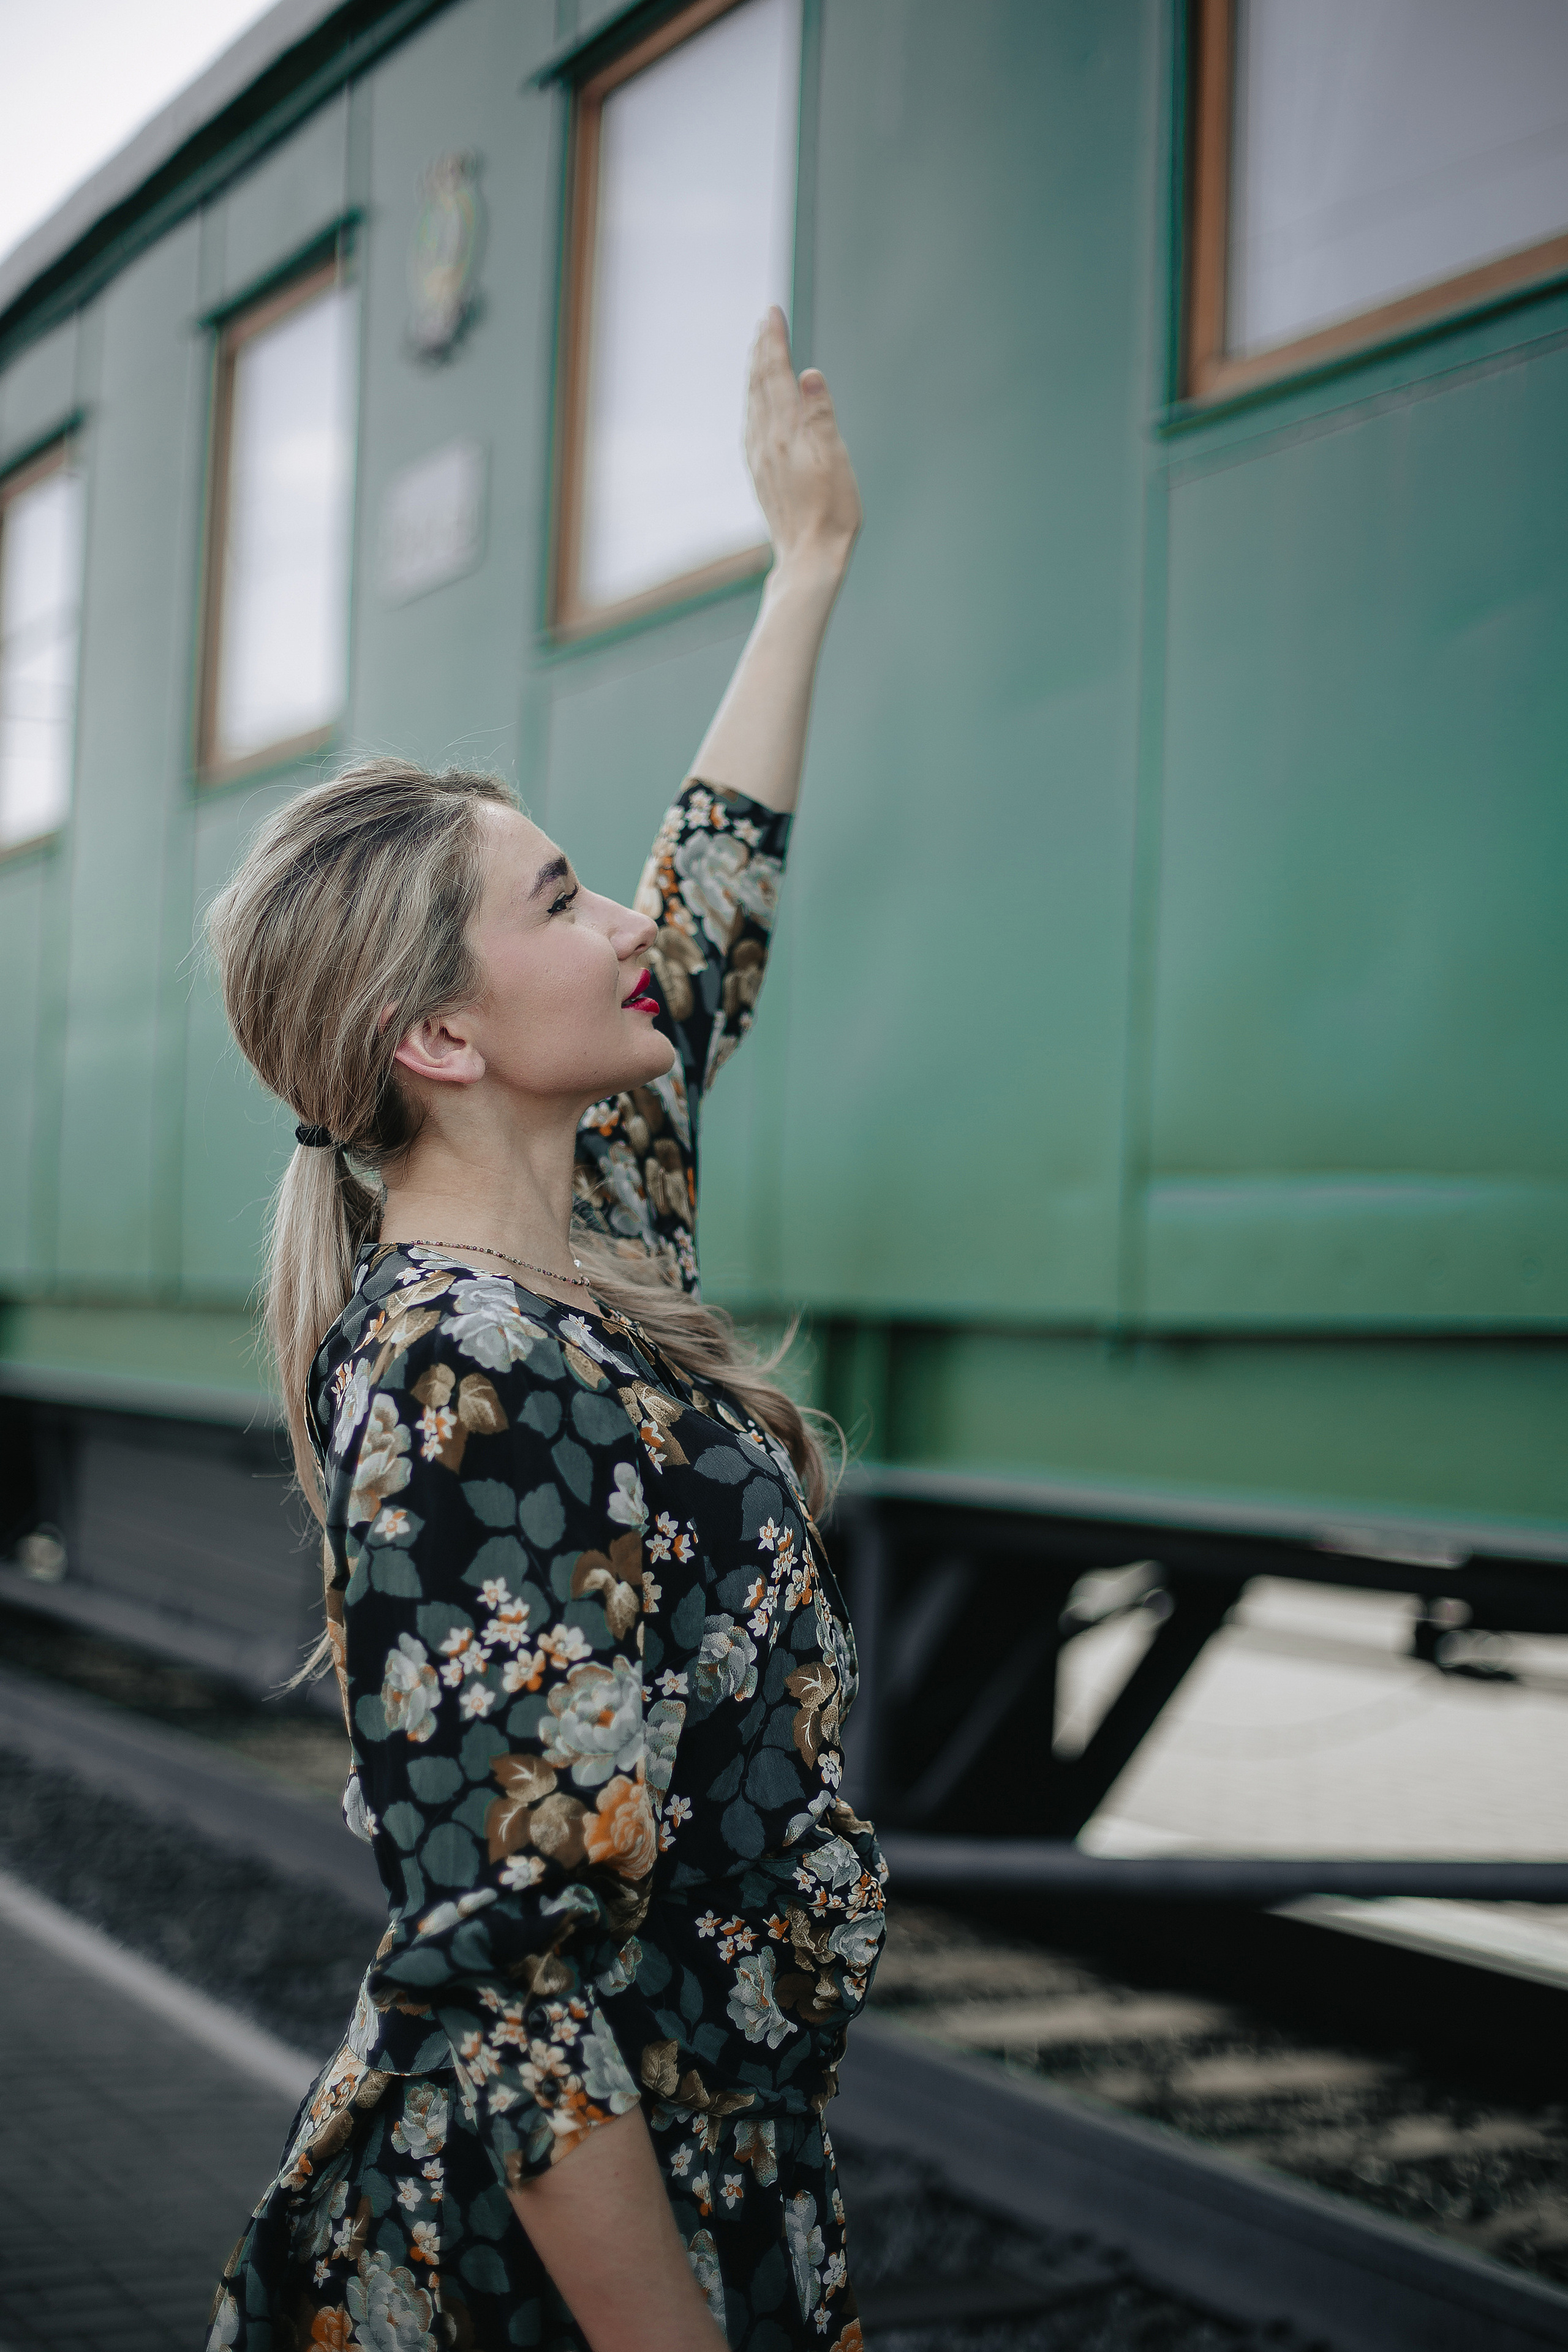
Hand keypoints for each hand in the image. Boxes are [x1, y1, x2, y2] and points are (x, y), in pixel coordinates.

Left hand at [744, 306, 860, 581]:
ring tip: (759, 350)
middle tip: (765, 321)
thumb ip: (820, 415)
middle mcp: (765, 441)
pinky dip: (754, 401)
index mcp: (785, 432)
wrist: (809, 558)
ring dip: (755, 372)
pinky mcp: (759, 473)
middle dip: (762, 349)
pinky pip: (751, 425)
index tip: (772, 312)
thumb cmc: (832, 512)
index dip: (774, 341)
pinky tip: (756, 401)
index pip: (776, 374)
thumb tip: (807, 373)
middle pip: (759, 383)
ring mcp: (759, 458)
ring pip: (752, 403)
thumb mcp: (836, 459)